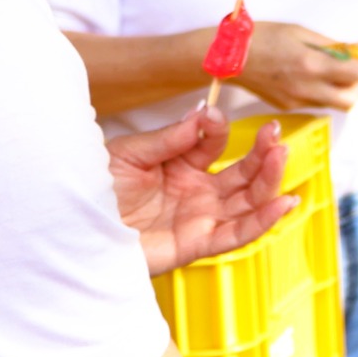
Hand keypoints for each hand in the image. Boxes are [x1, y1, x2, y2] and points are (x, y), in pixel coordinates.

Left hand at [106, 108, 295, 275]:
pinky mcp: (195, 244)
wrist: (73, 229)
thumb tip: (204, 112)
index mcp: (180, 164)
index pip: (212, 143)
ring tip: (282, 156)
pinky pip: (235, 235)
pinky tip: (284, 204)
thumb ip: (170, 138)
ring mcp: (199, 217)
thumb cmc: (93, 192)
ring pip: (247, 201)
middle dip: (262, 152)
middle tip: (275, 134)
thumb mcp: (129, 154)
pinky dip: (262, 222)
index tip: (213, 117)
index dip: (217, 129)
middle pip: (242, 172)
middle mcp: (196, 191)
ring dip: (269, 180)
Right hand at [233, 21, 357, 112]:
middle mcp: (307, 88)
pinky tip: (312, 76)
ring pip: (335, 103)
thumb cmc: (263, 36)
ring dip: (343, 89)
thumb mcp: (300, 31)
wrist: (227, 57)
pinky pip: (317, 103)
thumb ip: (331, 44)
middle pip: (352, 100)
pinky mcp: (288, 107)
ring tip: (332, 70)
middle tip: (355, 67)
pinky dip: (324, 91)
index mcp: (312, 64)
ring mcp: (297, 101)